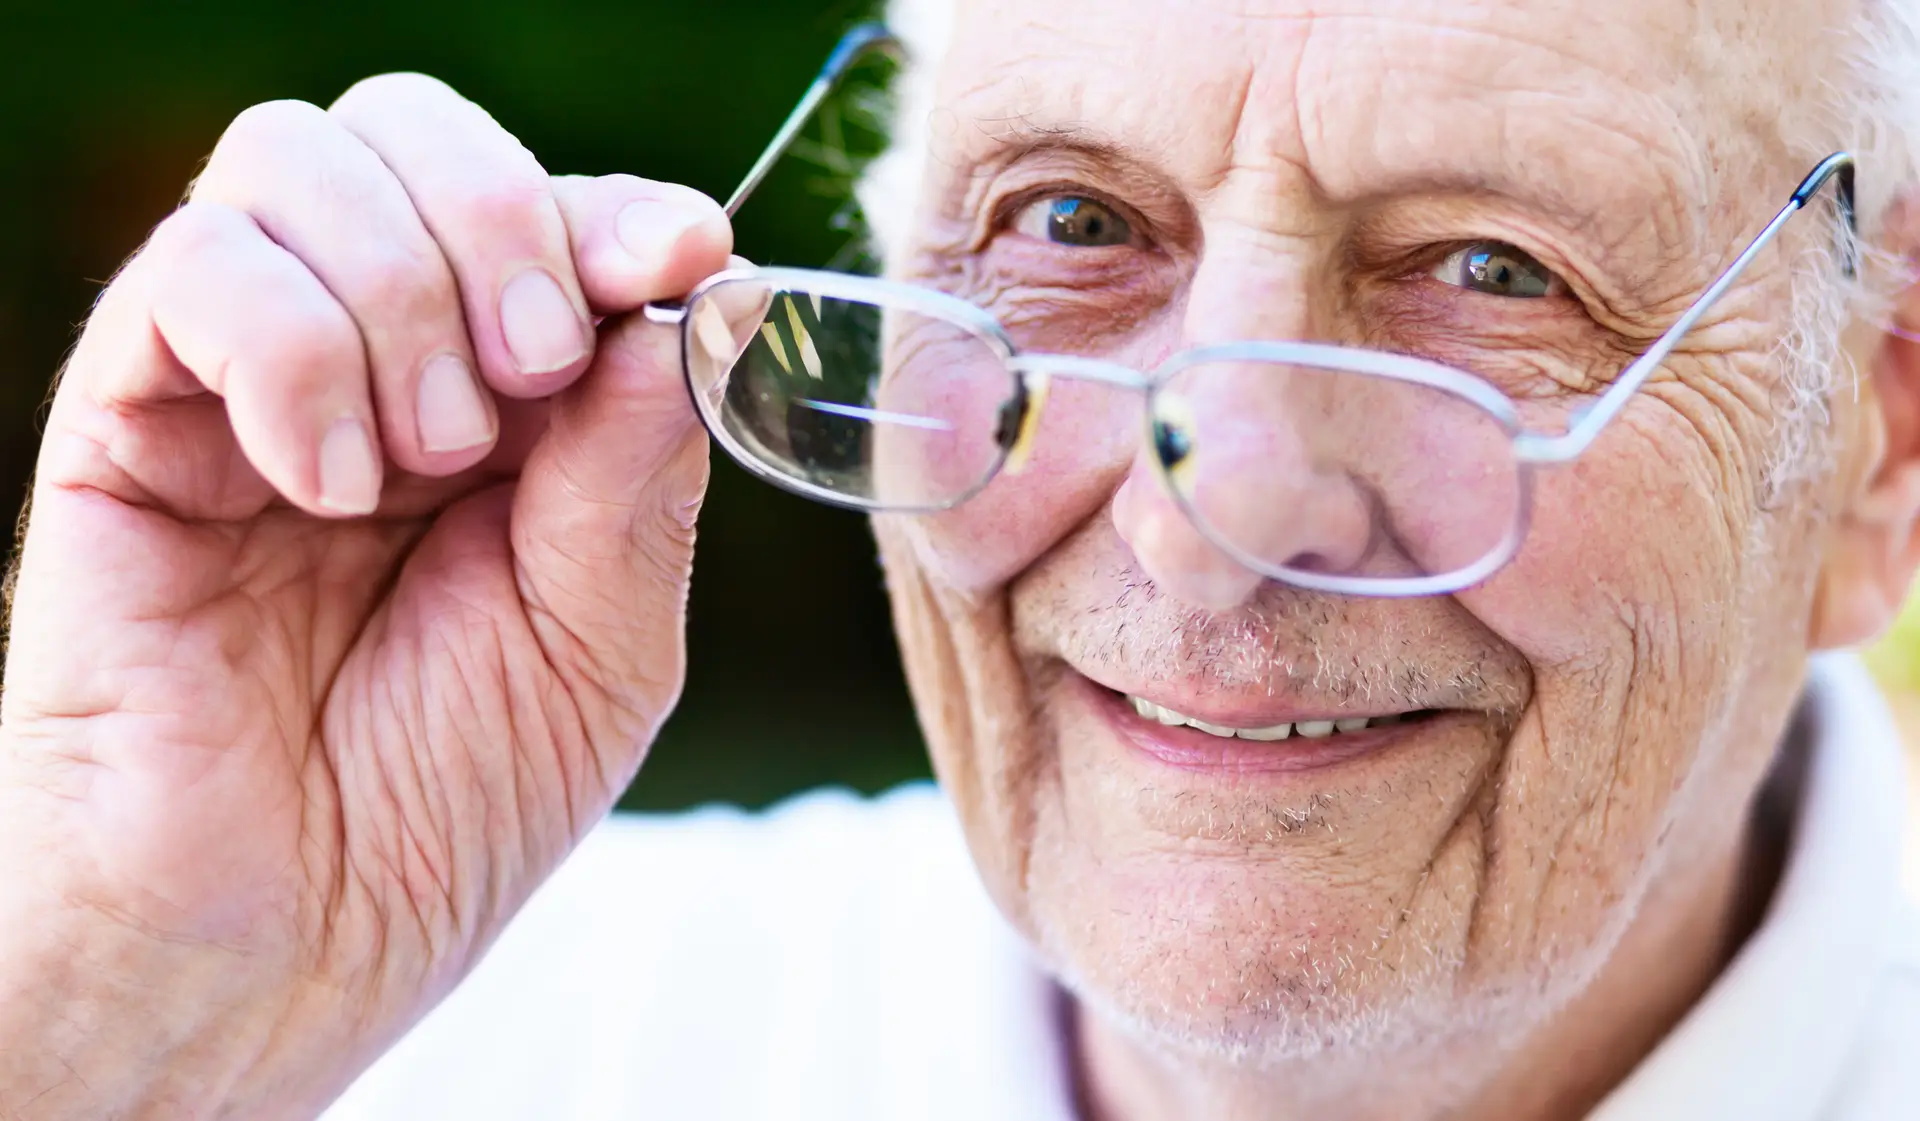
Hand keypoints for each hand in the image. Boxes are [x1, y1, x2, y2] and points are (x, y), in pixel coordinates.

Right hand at [0, 74, 730, 1118]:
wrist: (272, 943)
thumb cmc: (441, 811)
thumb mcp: (601, 647)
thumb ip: (638, 474)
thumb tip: (680, 296)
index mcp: (507, 414)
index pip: (552, 217)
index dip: (619, 211)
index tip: (680, 247)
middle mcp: (376, 367)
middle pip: (417, 134)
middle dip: (506, 225)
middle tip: (532, 376)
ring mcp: (249, 379)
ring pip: (303, 162)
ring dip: (401, 292)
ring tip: (423, 462)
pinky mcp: (130, 415)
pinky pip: (200, 266)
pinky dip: (293, 350)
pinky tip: (325, 481)